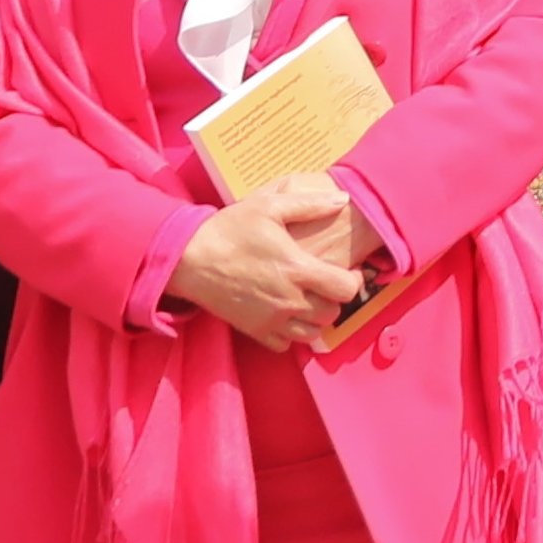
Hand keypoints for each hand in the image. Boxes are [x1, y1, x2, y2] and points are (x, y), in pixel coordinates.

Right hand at [170, 176, 367, 350]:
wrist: (188, 258)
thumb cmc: (229, 229)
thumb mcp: (269, 206)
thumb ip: (309, 204)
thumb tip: (344, 198)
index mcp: (298, 269)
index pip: (346, 290)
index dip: (353, 281)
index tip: (347, 272)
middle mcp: (289, 299)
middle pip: (332, 314)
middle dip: (335, 300)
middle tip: (326, 284)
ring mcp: (271, 318)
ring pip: (312, 333)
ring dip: (316, 319)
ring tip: (309, 299)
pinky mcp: (254, 330)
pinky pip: (285, 344)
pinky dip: (291, 334)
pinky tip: (286, 314)